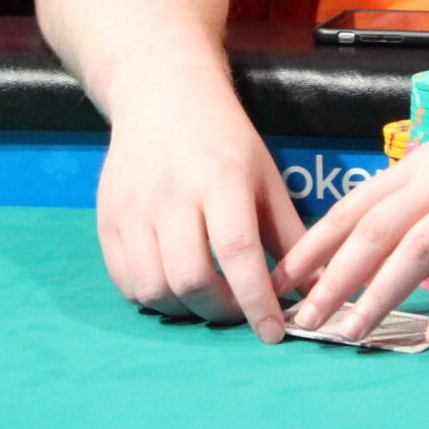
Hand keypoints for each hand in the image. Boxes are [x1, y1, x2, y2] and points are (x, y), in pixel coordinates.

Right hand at [94, 85, 304, 341]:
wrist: (161, 96)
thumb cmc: (225, 141)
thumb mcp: (266, 179)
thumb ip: (290, 236)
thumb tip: (320, 288)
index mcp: (220, 180)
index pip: (236, 253)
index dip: (256, 301)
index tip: (273, 332)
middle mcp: (171, 196)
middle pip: (190, 279)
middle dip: (222, 310)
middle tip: (242, 310)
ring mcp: (132, 210)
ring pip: (154, 288)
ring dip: (186, 310)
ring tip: (210, 298)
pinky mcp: (107, 221)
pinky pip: (126, 282)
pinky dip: (155, 298)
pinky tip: (177, 287)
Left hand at [273, 84, 428, 347]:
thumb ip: (423, 194)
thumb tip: (382, 238)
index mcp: (423, 166)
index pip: (355, 207)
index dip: (315, 245)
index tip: (282, 279)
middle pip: (375, 231)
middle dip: (334, 279)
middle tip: (306, 320)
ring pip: (418, 249)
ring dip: (380, 295)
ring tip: (353, 335)